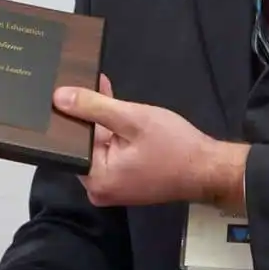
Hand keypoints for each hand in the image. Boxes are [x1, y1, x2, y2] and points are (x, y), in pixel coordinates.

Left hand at [54, 74, 246, 208]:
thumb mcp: (132, 119)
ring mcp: (112, 186)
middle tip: (73, 80)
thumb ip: (93, 107)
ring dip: (99, 117)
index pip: (68, 145)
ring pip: (97, 144)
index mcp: (96, 180)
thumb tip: (58, 97)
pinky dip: (112, 128)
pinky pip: (110, 150)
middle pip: (82, 144)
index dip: (66, 115)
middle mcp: (98, 188)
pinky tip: (108, 99)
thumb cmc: (174, 146)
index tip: (59, 90)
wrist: (210, 169)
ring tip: (92, 83)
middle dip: (84, 112)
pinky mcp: (124, 179)